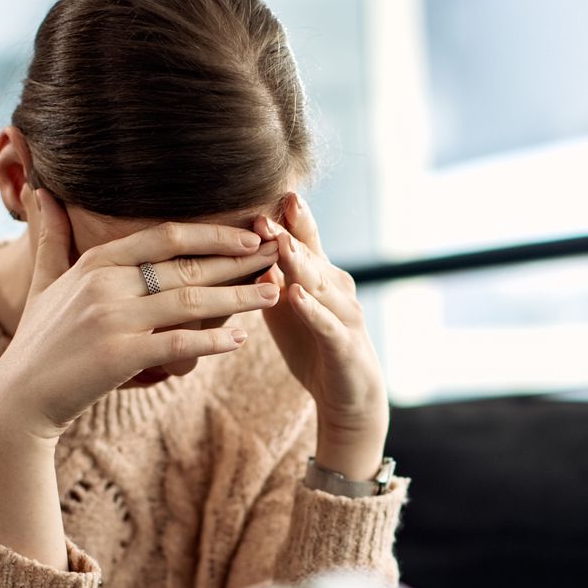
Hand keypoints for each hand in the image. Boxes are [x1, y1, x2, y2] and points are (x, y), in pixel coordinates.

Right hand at [0, 186, 280, 441]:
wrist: (18, 400)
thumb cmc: (37, 342)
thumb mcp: (43, 283)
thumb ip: (51, 238)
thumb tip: (41, 191)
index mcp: (96, 263)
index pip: (165, 236)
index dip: (212, 233)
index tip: (249, 232)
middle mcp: (106, 284)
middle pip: (187, 264)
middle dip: (238, 259)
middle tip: (278, 255)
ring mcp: (113, 319)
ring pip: (191, 300)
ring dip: (238, 296)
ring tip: (274, 293)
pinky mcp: (120, 357)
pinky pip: (179, 343)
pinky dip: (213, 339)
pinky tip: (240, 338)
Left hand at [258, 192, 388, 480]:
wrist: (348, 396)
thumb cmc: (313, 346)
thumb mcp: (285, 309)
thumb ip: (269, 280)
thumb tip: (239, 249)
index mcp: (320, 276)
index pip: (304, 240)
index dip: (290, 218)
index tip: (271, 191)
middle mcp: (336, 288)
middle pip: (310, 256)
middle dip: (287, 234)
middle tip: (264, 211)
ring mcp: (343, 315)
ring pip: (319, 285)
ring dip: (299, 264)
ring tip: (279, 244)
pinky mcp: (343, 346)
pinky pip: (325, 324)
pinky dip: (310, 310)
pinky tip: (295, 295)